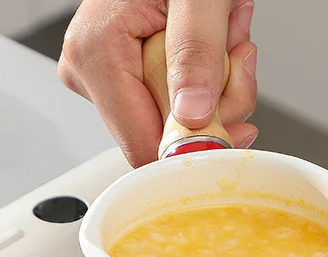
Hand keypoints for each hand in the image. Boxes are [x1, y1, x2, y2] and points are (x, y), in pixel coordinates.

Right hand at [58, 0, 257, 166]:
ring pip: (181, 125)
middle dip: (219, 104)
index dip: (198, 146)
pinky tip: (215, 44)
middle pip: (169, 139)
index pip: (147, 149)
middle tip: (235, 51)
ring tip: (227, 35)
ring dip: (222, 88)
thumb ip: (198, 50)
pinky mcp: (127, 79)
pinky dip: (212, 81)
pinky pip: (181, 107)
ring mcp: (107, 78)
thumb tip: (192, 114)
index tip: (235, 118)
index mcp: (96, 55)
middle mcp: (92, 73)